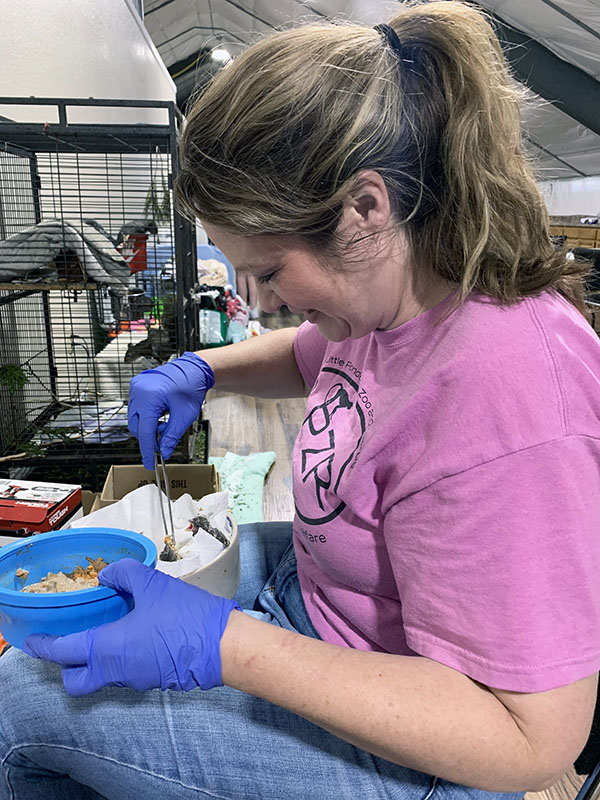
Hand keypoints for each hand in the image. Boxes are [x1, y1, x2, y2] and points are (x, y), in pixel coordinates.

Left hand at [23, 559, 239, 695]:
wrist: (223, 646)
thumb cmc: (187, 618)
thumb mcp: (151, 584)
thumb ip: (123, 574)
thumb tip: (108, 574)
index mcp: (108, 650)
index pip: (62, 652)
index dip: (42, 645)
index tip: (31, 640)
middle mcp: (117, 671)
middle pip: (75, 680)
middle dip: (65, 664)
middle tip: (66, 641)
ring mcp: (136, 680)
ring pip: (102, 676)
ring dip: (96, 658)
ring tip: (106, 627)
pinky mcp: (154, 679)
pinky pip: (126, 672)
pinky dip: (120, 657)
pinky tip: (134, 632)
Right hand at [128, 352, 214, 468]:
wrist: (193, 370)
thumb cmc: (191, 388)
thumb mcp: (184, 416)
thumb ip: (172, 436)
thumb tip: (164, 452)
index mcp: (150, 398)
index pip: (144, 431)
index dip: (148, 450)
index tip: (150, 463)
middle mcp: (139, 391)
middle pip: (136, 426)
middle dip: (148, 437)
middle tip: (163, 443)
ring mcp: (136, 387)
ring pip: (134, 418)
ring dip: (147, 426)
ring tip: (164, 424)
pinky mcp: (136, 386)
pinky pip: (136, 407)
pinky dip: (145, 416)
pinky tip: (159, 414)